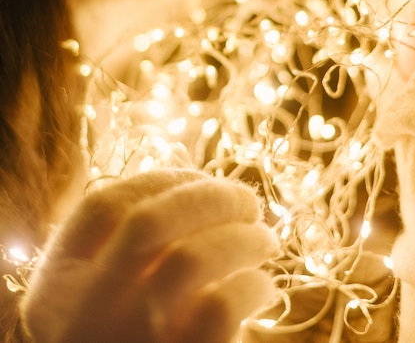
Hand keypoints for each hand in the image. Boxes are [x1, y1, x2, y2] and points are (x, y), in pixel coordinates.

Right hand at [21, 169, 277, 342]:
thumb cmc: (131, 336)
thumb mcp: (103, 295)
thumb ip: (127, 247)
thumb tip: (204, 187)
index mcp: (57, 286)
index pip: (103, 205)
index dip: (161, 179)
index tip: (200, 179)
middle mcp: (83, 313)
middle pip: (148, 221)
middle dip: (211, 196)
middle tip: (248, 201)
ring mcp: (129, 340)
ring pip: (190, 258)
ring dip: (244, 237)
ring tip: (266, 241)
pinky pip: (221, 309)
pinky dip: (253, 285)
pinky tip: (262, 288)